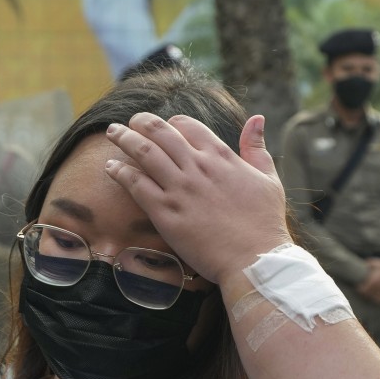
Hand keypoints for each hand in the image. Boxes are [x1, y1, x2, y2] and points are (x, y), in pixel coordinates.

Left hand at [104, 113, 290, 284]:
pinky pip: (136, 184)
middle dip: (141, 122)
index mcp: (221, 157)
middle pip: (161, 133)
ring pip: (144, 153)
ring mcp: (180, 189)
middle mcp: (197, 167)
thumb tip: (257, 118)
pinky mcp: (166, 213)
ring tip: (112, 132)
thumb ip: (256, 147)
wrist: (254, 260)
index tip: (164, 126)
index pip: (188, 126)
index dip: (173, 123)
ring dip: (125, 138)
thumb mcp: (268, 178)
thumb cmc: (265, 223)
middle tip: (129, 121)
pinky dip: (120, 172)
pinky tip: (110, 167)